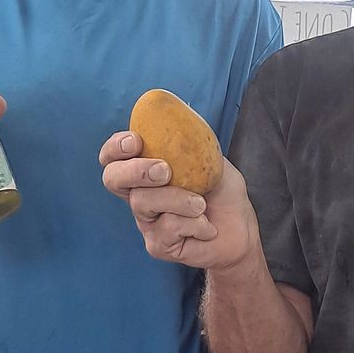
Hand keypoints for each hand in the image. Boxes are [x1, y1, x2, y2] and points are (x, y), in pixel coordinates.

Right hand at [99, 131, 258, 271]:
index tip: (135, 141)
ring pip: (143, 202)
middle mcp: (140, 194)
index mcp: (146, 171)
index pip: (114, 157)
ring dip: (179, 199)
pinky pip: (167, 227)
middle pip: (112, 179)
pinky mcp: (157, 244)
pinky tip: (207, 226)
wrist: (241, 229)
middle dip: (134, 170)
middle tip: (164, 170)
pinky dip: (194, 222)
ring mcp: (146, 221)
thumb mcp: (210, 158)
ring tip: (202, 204)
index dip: (115, 147)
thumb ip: (191, 139)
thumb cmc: (222, 193)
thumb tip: (179, 107)